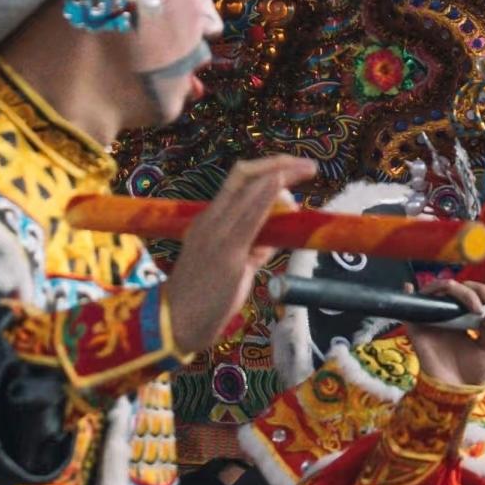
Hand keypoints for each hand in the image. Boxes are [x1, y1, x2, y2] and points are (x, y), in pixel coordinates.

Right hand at [165, 156, 314, 354]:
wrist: (175, 322)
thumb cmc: (203, 297)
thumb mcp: (234, 264)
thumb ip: (255, 245)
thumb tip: (280, 232)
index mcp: (209, 221)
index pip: (238, 181)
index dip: (267, 168)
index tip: (292, 168)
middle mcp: (211, 220)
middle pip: (244, 175)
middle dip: (279, 163)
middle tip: (309, 166)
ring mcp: (217, 234)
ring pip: (249, 189)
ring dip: (282, 175)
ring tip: (307, 172)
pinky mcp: (227, 253)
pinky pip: (250, 217)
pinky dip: (268, 196)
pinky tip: (284, 188)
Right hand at [407, 278, 484, 388]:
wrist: (458, 393)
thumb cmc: (473, 373)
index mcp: (464, 319)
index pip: (470, 293)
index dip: (481, 291)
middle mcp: (446, 317)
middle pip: (452, 289)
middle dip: (467, 291)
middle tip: (478, 308)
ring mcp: (431, 322)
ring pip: (432, 294)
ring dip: (444, 287)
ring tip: (458, 295)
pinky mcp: (417, 331)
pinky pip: (407, 312)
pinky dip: (407, 297)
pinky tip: (409, 287)